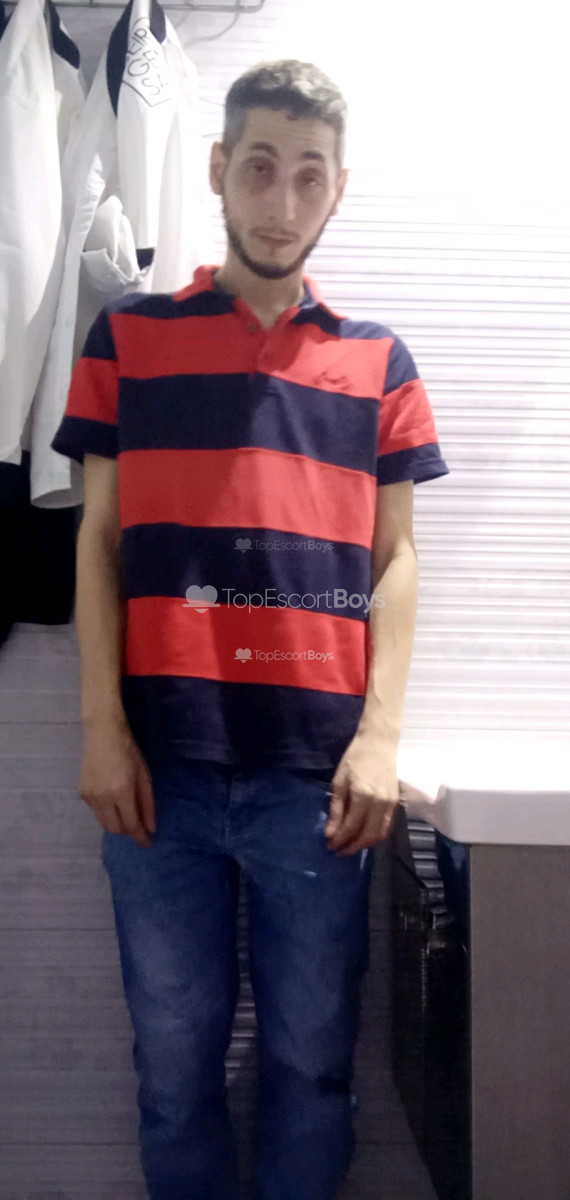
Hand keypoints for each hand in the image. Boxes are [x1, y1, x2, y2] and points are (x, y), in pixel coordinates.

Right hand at [79, 717, 155, 848]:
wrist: (102, 733)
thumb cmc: (129, 751)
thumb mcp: (144, 776)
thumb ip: (147, 804)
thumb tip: (151, 828)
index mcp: (121, 792)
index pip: (131, 824)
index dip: (140, 837)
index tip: (148, 844)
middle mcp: (102, 798)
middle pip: (115, 829)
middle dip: (128, 830)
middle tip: (138, 823)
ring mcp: (89, 796)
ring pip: (104, 823)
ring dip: (116, 823)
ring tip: (126, 811)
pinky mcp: (82, 793)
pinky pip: (96, 811)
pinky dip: (106, 811)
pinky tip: (112, 797)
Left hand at [325, 731, 399, 854]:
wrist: (379, 742)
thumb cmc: (355, 758)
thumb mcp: (339, 781)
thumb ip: (336, 808)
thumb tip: (330, 832)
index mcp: (363, 796)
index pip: (351, 827)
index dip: (339, 839)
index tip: (329, 845)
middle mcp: (379, 803)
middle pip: (367, 836)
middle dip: (351, 846)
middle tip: (338, 850)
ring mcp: (391, 804)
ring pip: (379, 834)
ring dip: (364, 843)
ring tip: (349, 845)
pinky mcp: (396, 803)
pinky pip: (387, 826)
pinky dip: (376, 835)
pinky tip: (364, 835)